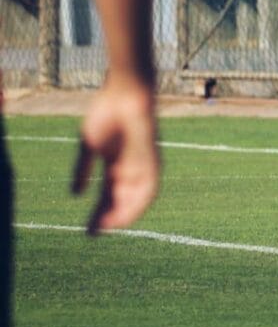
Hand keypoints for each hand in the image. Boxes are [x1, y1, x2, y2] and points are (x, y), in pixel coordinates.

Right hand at [72, 74, 158, 233]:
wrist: (125, 93)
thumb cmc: (106, 113)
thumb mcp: (89, 146)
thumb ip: (83, 169)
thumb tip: (75, 195)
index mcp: (116, 163)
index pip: (108, 194)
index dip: (98, 212)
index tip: (88, 229)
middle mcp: (131, 167)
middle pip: (122, 199)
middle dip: (109, 217)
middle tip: (95, 233)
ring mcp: (143, 163)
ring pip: (137, 197)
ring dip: (125, 214)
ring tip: (109, 227)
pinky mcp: (152, 159)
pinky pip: (150, 186)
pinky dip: (139, 202)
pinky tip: (127, 213)